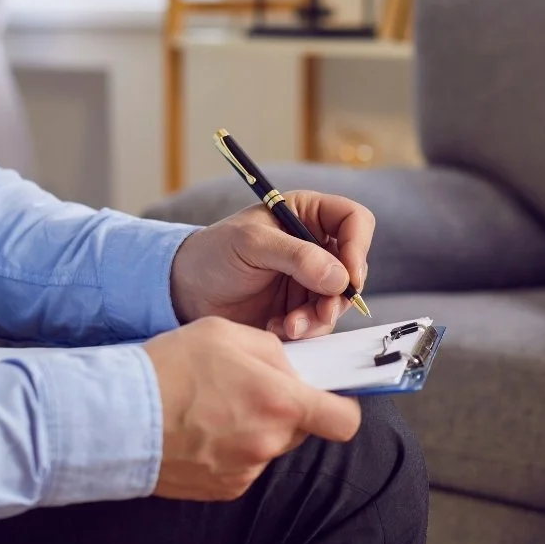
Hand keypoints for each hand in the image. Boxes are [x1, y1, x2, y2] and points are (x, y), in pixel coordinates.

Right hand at [143, 317, 360, 499]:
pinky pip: (244, 464)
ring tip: (217, 406)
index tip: (332, 396)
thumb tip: (293, 367)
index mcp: (279, 402)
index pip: (344, 420)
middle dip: (286, 409)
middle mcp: (268, 442)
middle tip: (251, 388)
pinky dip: (232, 448)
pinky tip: (203, 428)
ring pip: (270, 446)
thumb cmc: (169, 369)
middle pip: (302, 429)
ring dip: (256, 428)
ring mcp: (245, 470)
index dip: (343, 407)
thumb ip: (274, 350)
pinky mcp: (223, 489)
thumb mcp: (228, 334)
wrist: (115, 417)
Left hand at [169, 191, 373, 340]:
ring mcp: (310, 278)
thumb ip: (297, 256)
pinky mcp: (300, 307)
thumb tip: (340, 277)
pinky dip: (304, 330)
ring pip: (339, 299)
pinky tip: (277, 329)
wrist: (186, 292)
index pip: (354, 221)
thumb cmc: (213, 253)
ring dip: (319, 317)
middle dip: (338, 294)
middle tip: (320, 312)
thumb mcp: (251, 244)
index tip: (349, 275)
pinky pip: (320, 321)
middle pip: (353, 266)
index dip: (358, 246)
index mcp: (308, 214)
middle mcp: (315, 245)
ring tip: (289, 325)